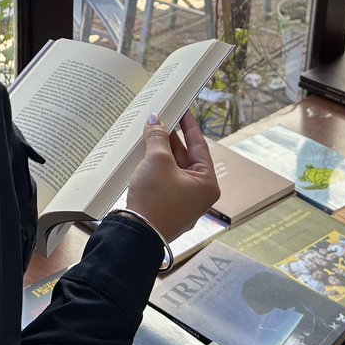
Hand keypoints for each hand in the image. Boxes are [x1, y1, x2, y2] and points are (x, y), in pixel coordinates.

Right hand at [126, 111, 219, 242]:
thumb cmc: (155, 199)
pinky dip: (155, 167)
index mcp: (207, 183)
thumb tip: (154, 120)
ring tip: (149, 132)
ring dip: (161, 152)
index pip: (200, 146)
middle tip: (161, 118)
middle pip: (186, 157)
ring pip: (173, 169)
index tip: (182, 109)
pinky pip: (164, 181)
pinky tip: (144, 154)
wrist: (137, 235)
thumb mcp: (157, 161)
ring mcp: (182, 203)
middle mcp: (198, 194)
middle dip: (172, 138)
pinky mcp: (166, 208)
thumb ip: (158, 137)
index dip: (189, 125)